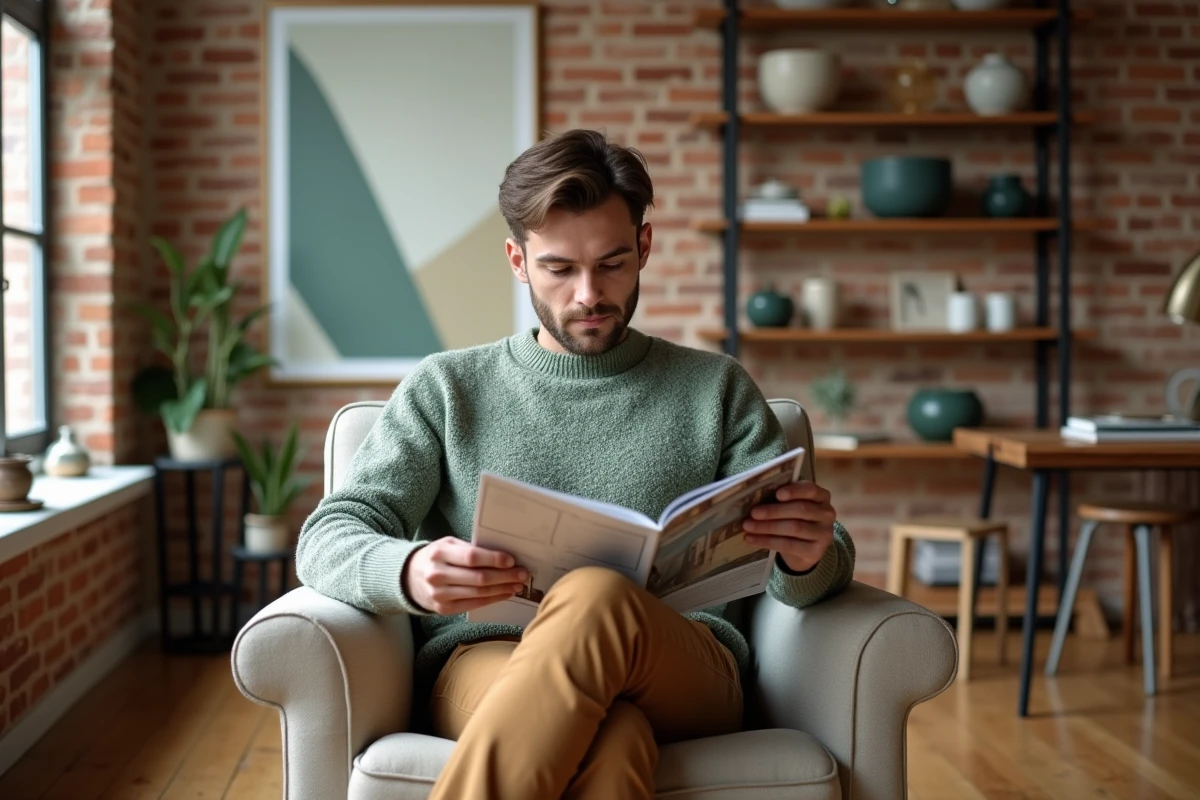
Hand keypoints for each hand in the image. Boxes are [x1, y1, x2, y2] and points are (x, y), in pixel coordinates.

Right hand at [403, 537, 528, 614]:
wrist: (409, 578)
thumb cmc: (436, 557)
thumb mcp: (448, 544)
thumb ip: (470, 549)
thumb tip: (503, 556)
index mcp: (439, 553)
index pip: (472, 557)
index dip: (494, 559)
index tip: (511, 560)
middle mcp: (437, 575)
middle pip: (478, 578)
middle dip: (504, 576)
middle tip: (522, 574)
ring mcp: (440, 595)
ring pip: (478, 593)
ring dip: (502, 589)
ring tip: (518, 585)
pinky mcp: (444, 609)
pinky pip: (474, 604)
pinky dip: (492, 599)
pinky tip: (504, 593)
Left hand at [742, 481, 835, 572]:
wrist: (805, 550)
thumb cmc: (795, 519)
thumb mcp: (792, 506)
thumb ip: (782, 499)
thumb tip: (755, 495)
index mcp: (822, 497)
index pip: (811, 490)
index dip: (794, 491)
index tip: (777, 494)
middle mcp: (827, 514)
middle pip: (800, 510)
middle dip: (774, 511)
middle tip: (753, 513)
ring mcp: (824, 534)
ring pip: (793, 528)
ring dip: (767, 527)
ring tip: (747, 526)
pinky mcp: (816, 551)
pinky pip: (788, 545)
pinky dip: (766, 541)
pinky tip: (750, 539)